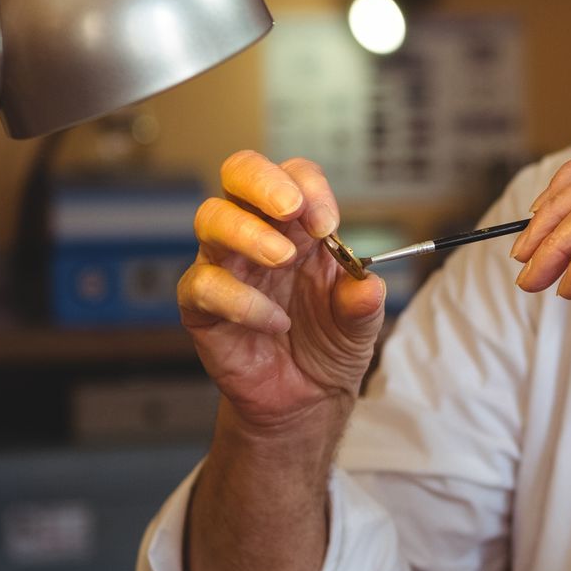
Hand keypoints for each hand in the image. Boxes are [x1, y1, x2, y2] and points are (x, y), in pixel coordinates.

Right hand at [177, 151, 384, 433]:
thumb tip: (367, 284)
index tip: (328, 224)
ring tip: (282, 260)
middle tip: (290, 208)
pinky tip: (274, 321)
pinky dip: (240, 300)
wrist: (306, 397)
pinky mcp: (202, 305)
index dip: (309, 188)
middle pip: (239, 174)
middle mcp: (257, 234)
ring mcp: (225, 265)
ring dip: (248, 233)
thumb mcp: (360, 325)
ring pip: (212, 219)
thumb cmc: (328, 344)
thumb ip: (363, 303)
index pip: (294, 177)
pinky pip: (203, 285)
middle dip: (262, 181)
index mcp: (299, 226)